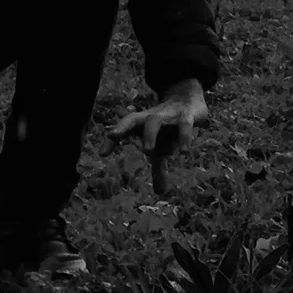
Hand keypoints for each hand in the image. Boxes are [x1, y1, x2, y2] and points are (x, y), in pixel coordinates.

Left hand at [107, 79, 208, 196]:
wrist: (189, 99)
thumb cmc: (169, 127)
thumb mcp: (164, 148)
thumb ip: (159, 169)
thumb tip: (160, 193)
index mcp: (143, 123)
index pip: (125, 126)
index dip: (113, 138)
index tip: (102, 153)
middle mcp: (152, 117)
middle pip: (134, 120)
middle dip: (124, 130)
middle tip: (121, 151)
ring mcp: (168, 115)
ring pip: (155, 121)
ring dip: (149, 134)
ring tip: (147, 152)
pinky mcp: (187, 116)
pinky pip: (184, 125)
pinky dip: (183, 137)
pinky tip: (184, 151)